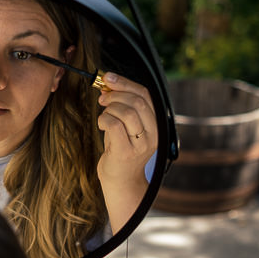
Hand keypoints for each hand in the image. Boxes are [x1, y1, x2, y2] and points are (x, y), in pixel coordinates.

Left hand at [94, 73, 156, 230]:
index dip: (126, 83)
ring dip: (110, 108)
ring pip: (127, 112)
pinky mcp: (126, 152)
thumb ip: (123, 106)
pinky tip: (102, 125)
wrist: (121, 180)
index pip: (146, 95)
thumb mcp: (127, 125)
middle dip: (116, 94)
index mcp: (156, 124)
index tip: (109, 77)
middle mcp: (153, 133)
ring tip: (103, 113)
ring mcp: (141, 144)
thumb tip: (108, 84)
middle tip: (103, 97)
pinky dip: (104, 119)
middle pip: (137, 101)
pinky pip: (114, 125)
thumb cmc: (121, 149)